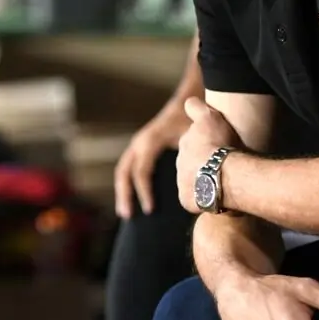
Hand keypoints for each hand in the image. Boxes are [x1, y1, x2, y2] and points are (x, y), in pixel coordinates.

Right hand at [113, 100, 188, 219]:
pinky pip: (128, 169)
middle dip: (125, 194)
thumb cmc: (191, 121)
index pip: (141, 170)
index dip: (144, 190)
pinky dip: (127, 186)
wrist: (187, 104)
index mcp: (150, 141)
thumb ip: (192, 148)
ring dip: (122, 192)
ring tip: (126, 214)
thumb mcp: (192, 131)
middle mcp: (139, 143)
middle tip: (128, 216)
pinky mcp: (139, 150)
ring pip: (123, 172)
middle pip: (125, 172)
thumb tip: (196, 172)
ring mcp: (137, 146)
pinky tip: (132, 202)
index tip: (150, 210)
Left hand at [176, 97, 242, 213]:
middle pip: (193, 162)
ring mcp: (182, 181)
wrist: (224, 175)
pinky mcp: (186, 199)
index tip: (217, 147)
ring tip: (222, 181)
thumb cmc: (220, 145)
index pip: (194, 142)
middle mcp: (180, 161)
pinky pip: (195, 199)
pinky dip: (205, 197)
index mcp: (185, 142)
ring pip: (194, 180)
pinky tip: (219, 194)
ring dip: (205, 180)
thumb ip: (195, 107)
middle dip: (203, 163)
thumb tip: (188, 102)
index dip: (206, 144)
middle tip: (222, 165)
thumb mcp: (210, 117)